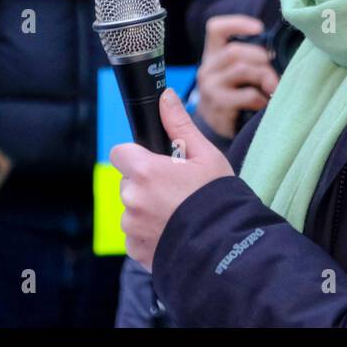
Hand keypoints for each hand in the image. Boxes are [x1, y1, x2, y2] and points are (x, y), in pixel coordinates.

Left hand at [109, 89, 234, 271]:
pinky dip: (149, 233)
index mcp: (145, 171)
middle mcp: (132, 198)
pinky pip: (135, 234)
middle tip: (175, 189)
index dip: (136, 155)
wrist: (226, 248)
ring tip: (177, 214)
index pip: (120, 153)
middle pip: (129, 181)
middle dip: (146, 183)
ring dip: (147, 209)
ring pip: (132, 208)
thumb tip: (166, 96)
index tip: (155, 162)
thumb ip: (179, 124)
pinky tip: (173, 231)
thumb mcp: (205, 155)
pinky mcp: (135, 250)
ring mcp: (132, 226)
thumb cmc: (218, 198)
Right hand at [196, 15, 277, 137]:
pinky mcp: (218, 106)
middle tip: (275, 74)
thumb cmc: (232, 98)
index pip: (216, 29)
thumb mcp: (234, 76)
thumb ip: (248, 61)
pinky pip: (247, 95)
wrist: (212, 133)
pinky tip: (264, 105)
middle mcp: (207, 69)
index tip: (259, 28)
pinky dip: (261, 98)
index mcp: (212, 56)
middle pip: (235, 51)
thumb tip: (278, 53)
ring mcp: (210, 88)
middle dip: (261, 59)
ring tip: (273, 88)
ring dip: (265, 77)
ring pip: (242, 69)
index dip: (237, 24)